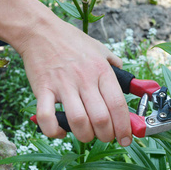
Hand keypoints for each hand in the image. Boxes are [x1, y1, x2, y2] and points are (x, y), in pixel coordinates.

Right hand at [18, 19, 131, 145]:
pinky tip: (60, 131)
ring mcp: (63, 85)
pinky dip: (54, 131)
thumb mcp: (100, 49)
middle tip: (106, 137)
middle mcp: (85, 79)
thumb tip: (130, 80)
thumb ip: (115, 65)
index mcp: (102, 71)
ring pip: (78, 121)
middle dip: (107, 136)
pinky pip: (47, 117)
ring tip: (86, 135)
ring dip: (85, 136)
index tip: (126, 139)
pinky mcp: (42, 89)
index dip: (125, 127)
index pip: (118, 105)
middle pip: (101, 118)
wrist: (40, 30)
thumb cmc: (72, 41)